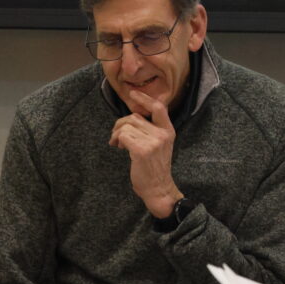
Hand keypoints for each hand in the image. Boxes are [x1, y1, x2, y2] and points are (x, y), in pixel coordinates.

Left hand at [109, 90, 181, 217]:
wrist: (158, 189)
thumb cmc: (155, 168)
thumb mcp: (160, 145)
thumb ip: (151, 130)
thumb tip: (132, 116)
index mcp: (168, 131)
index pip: (158, 107)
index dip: (144, 99)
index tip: (133, 94)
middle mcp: (163, 134)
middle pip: (135, 117)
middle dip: (121, 124)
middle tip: (117, 136)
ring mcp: (153, 142)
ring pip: (126, 126)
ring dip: (117, 133)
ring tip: (117, 144)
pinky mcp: (142, 150)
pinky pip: (123, 136)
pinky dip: (116, 140)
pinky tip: (118, 147)